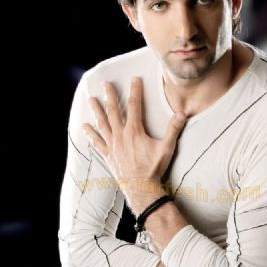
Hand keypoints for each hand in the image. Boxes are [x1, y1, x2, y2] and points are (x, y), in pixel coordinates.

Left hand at [81, 76, 187, 212]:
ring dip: (96, 110)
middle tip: (105, 83)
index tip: (134, 79)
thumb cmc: (153, 168)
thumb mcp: (166, 148)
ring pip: (102, 123)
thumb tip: (182, 113)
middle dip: (110, 95)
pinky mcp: (108, 155)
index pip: (135, 106)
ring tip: (91, 99)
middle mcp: (120, 135)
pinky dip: (90, 134)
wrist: (141, 187)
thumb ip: (173, 129)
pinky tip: (84, 126)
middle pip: (113, 111)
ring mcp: (112, 145)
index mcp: (134, 131)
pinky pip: (97, 142)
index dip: (135, 91)